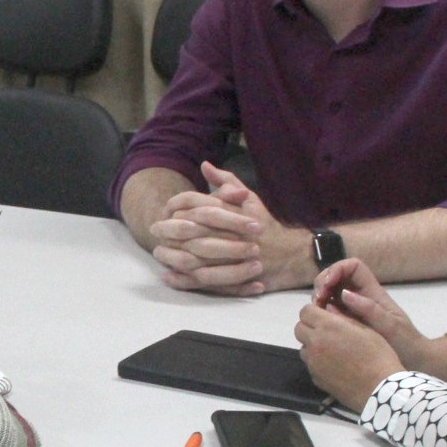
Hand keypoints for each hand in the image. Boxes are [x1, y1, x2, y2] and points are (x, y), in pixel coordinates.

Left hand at [148, 161, 269, 294]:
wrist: (292, 255)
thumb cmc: (266, 225)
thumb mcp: (250, 199)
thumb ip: (227, 182)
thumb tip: (205, 165)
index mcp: (235, 212)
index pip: (199, 205)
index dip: (178, 207)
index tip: (166, 210)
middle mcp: (233, 234)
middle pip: (192, 232)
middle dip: (169, 231)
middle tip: (155, 230)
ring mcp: (233, 259)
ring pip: (194, 258)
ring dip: (172, 255)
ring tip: (158, 252)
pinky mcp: (233, 279)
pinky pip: (203, 281)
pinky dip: (183, 280)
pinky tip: (168, 275)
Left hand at [295, 297, 403, 413]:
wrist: (380, 389)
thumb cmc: (378, 355)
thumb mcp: (366, 329)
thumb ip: (343, 317)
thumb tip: (329, 309)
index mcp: (328, 326)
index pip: (305, 311)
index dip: (314, 311)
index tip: (324, 315)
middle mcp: (315, 343)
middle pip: (299, 329)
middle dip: (310, 327)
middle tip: (328, 332)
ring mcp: (313, 363)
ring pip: (303, 348)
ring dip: (312, 345)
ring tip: (333, 350)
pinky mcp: (315, 378)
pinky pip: (311, 365)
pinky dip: (318, 362)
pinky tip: (335, 366)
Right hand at [309, 258, 431, 365]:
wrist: (413, 362)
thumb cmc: (405, 343)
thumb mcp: (390, 326)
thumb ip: (369, 309)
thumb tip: (344, 294)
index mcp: (372, 292)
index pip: (352, 267)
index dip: (337, 269)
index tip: (328, 284)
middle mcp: (360, 298)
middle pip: (335, 278)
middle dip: (322, 284)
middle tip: (317, 302)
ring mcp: (351, 311)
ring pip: (329, 295)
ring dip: (318, 300)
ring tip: (316, 314)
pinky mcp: (346, 325)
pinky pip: (329, 313)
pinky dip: (320, 315)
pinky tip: (319, 325)